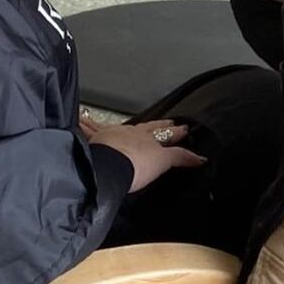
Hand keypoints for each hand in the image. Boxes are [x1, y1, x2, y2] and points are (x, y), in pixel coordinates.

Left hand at [88, 118, 205, 192]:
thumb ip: (181, 158)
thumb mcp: (162, 162)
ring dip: (121, 125)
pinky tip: (83, 116)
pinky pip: (90, 129)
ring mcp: (112, 135)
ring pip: (118, 127)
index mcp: (147, 138)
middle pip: (146, 127)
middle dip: (157, 125)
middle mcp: (130, 133)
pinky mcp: (94, 142)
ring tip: (132, 123)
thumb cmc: (134, 165)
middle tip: (166, 122)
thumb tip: (200, 158)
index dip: (175, 132)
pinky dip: (87, 123)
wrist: (108, 166)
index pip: (165, 133)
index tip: (183, 128)